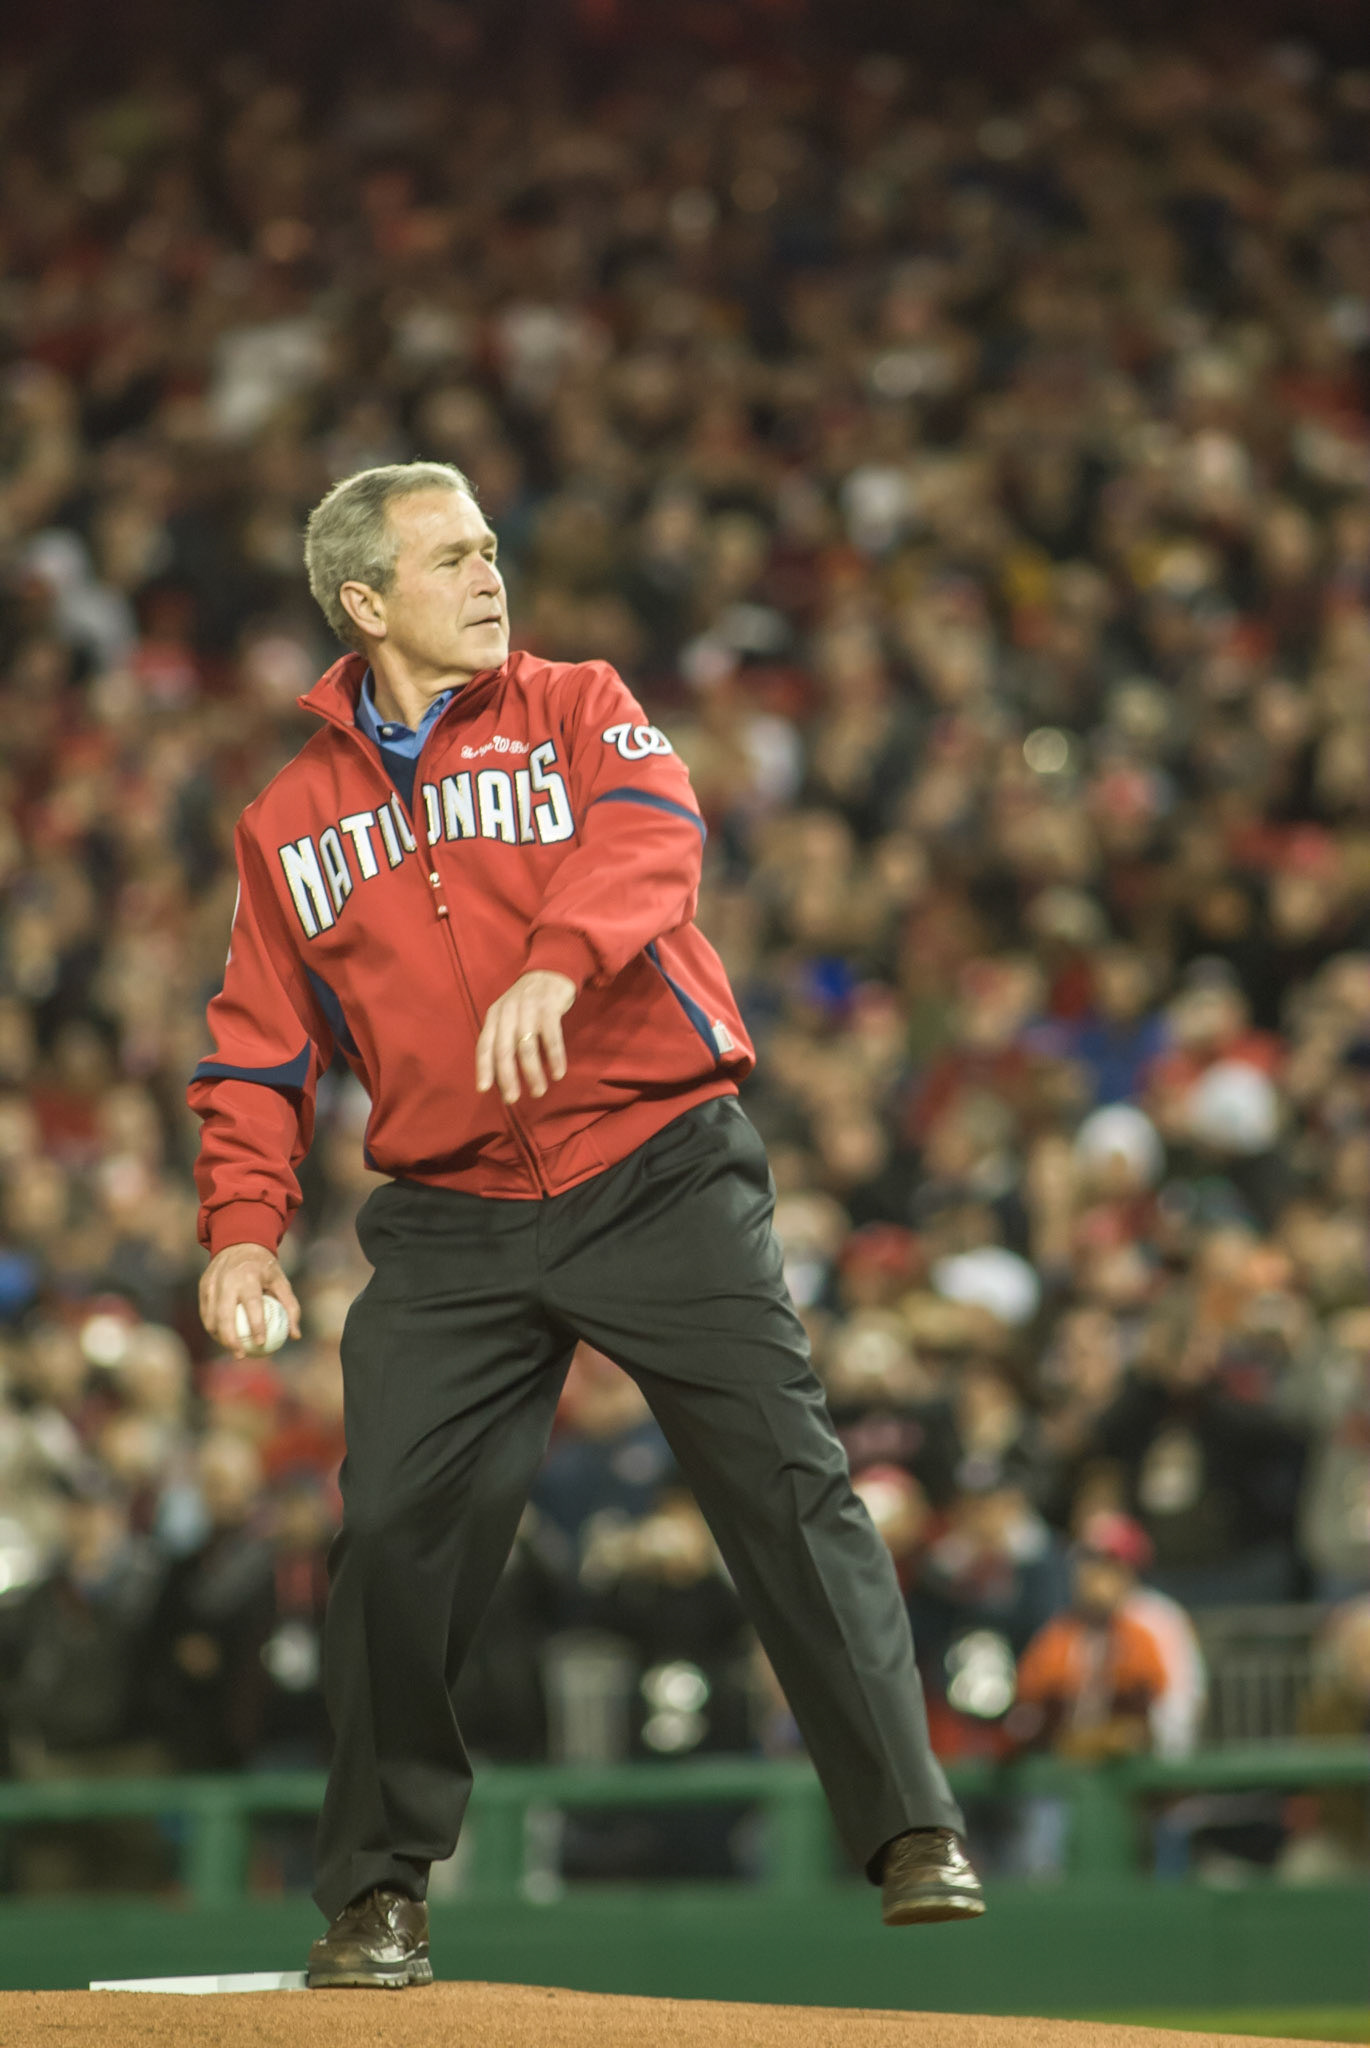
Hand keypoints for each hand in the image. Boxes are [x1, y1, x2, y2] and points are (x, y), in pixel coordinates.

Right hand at [199, 1242, 301, 1356]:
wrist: (239, 1243)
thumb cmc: (264, 1268)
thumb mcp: (281, 1281)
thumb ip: (290, 1307)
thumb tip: (294, 1335)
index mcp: (249, 1276)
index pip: (252, 1304)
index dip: (256, 1325)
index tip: (261, 1343)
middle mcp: (228, 1280)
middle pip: (225, 1316)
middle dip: (231, 1339)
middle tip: (241, 1355)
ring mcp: (212, 1283)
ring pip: (211, 1317)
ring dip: (220, 1337)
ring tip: (233, 1349)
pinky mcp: (203, 1286)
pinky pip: (206, 1312)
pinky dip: (213, 1327)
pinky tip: (222, 1338)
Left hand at [476, 970, 575, 1103]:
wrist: (550, 972)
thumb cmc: (528, 1003)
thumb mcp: (509, 1015)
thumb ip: (503, 1039)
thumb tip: (501, 1077)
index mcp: (494, 1016)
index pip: (484, 1045)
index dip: (483, 1067)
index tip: (484, 1089)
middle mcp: (508, 1012)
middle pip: (504, 1049)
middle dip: (507, 1077)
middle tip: (512, 1098)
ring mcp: (528, 1009)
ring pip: (527, 1047)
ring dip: (532, 1073)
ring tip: (538, 1090)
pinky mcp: (549, 1008)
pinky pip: (551, 1038)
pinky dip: (555, 1057)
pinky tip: (558, 1073)